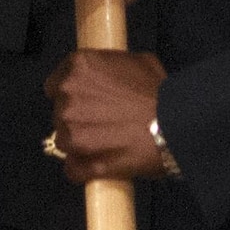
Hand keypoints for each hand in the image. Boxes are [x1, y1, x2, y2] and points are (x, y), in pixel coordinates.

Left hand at [43, 50, 168, 182]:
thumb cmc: (158, 94)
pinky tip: (102, 162)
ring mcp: (72, 130)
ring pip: (64, 140)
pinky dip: (83, 168)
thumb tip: (108, 72)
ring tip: (105, 142)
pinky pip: (72, 168)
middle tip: (101, 121)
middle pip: (59, 111)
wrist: (174, 125)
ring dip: (79, 143)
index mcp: (79, 66)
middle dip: (76, 117)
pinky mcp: (82, 160)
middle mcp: (69, 95)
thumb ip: (109, 65)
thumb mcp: (136, 61)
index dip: (70, 93)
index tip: (82, 100)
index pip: (55, 82)